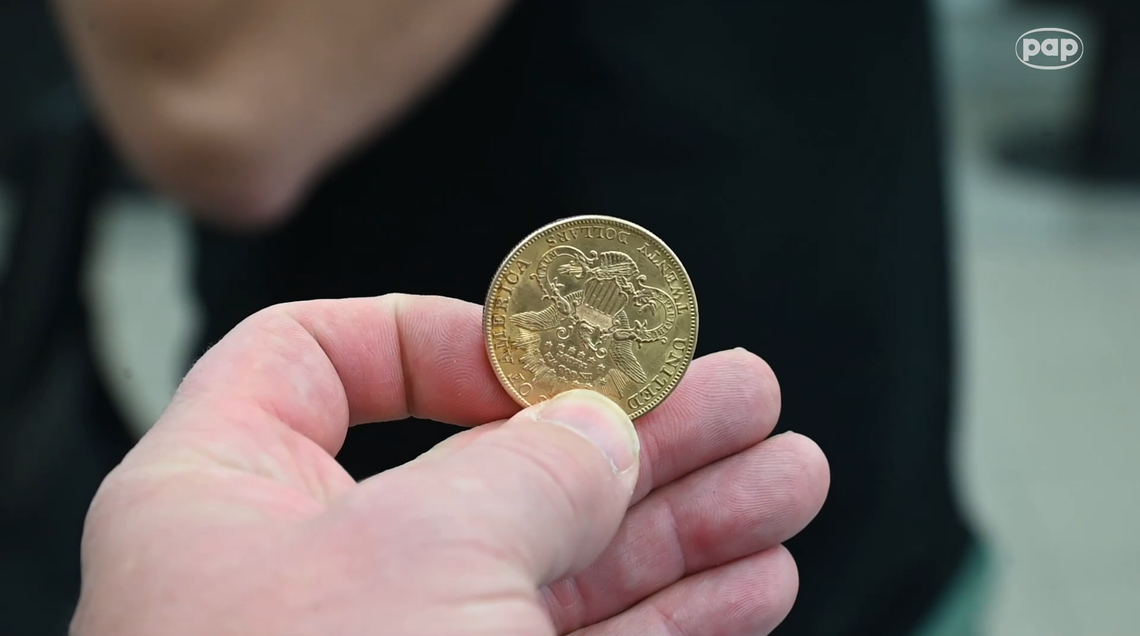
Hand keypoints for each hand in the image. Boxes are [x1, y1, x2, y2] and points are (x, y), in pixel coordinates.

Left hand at [71, 295, 828, 635]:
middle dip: (634, 429)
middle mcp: (311, 580)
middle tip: (739, 393)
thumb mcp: (425, 556)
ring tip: (786, 478)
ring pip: (557, 565)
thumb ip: (527, 467)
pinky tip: (752, 580)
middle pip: (491, 463)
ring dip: (682, 522)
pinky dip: (673, 618)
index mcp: (227, 498)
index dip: (440, 334)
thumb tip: (595, 427)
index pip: (314, 357)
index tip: (550, 355)